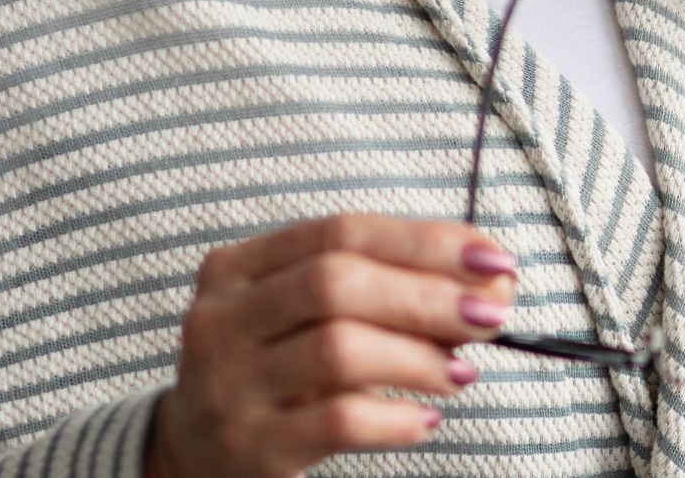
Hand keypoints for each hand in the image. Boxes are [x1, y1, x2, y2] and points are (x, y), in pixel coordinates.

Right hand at [146, 213, 517, 477]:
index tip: (492, 258)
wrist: (192, 453)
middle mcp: (222, 319)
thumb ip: (387, 288)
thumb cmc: (274, 368)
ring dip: (419, 357)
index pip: (341, 232)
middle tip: (491, 314)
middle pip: (336, 284)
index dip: (424, 241)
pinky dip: (395, 418)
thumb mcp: (308, 316)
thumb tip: (492, 281)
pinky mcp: (250, 446)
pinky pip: (336, 422)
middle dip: (427, 295)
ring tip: (462, 371)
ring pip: (337, 350)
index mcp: (237, 267)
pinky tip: (425, 418)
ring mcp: (228, 385)